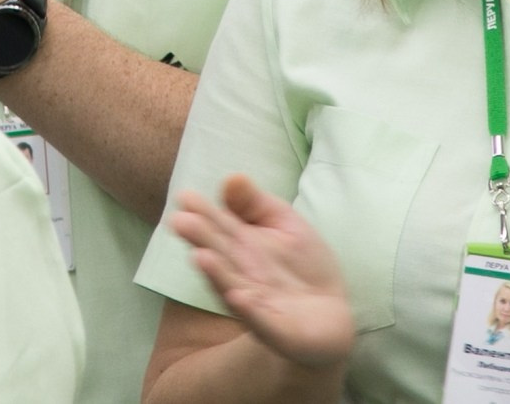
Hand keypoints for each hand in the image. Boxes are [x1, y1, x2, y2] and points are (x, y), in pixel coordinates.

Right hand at [170, 177, 355, 370]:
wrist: (329, 317)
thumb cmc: (301, 265)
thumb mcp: (284, 224)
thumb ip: (255, 203)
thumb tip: (231, 177)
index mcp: (239, 247)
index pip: (217, 227)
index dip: (201, 212)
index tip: (185, 197)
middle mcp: (239, 275)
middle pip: (218, 255)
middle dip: (200, 240)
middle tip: (179, 221)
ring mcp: (255, 305)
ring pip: (231, 288)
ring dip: (216, 275)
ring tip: (200, 257)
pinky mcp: (278, 332)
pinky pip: (262, 322)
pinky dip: (250, 311)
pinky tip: (240, 296)